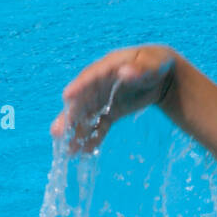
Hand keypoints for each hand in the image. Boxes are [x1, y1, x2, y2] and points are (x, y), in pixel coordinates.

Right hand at [50, 45, 176, 152]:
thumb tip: (125, 72)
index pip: (90, 78)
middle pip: (81, 101)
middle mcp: (98, 85)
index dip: (79, 87)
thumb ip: (140, 69)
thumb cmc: (154, 64)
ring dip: (77, 132)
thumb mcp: (152, 64)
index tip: (67, 97)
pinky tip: (84, 152)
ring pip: (86, 117)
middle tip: (57, 132)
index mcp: (106, 68)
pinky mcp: (110, 112)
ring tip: (68, 150)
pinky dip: (93, 138)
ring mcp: (102, 100)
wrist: (159, 74)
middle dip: (70, 116)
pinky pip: (99, 126)